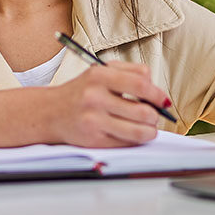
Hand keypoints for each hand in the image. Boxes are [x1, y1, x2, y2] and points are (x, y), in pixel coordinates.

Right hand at [44, 62, 169, 147]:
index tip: (163, 101)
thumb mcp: (102, 71)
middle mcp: (95, 97)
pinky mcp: (93, 140)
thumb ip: (131, 72)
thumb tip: (157, 92)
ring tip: (148, 128)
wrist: (51, 111)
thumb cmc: (82, 91)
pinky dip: (135, 140)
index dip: (157, 94)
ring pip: (138, 131)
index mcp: (100, 75)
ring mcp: (93, 120)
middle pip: (143, 111)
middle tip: (154, 116)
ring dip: (150, 132)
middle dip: (155, 116)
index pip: (140, 84)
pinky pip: (126, 143)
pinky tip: (132, 134)